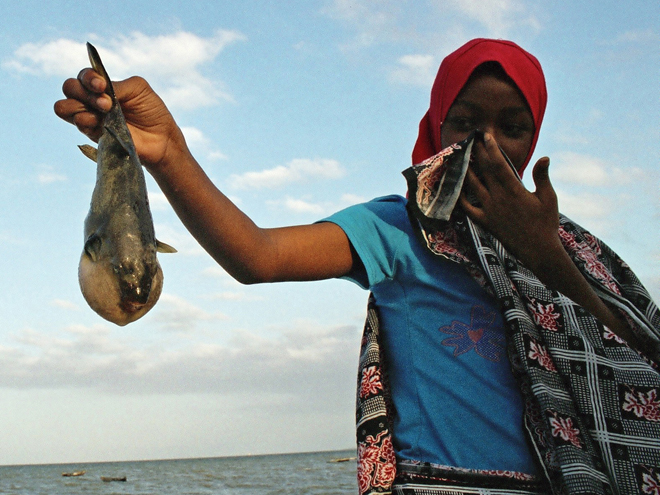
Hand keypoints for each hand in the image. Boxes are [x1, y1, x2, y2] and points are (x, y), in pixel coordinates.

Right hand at [54, 69, 186, 170]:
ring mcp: (91, 117)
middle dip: (84, 91)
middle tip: (106, 102)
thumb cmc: (151, 111)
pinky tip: (101, 123)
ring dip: (80, 106)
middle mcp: (92, 100)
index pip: (83, 76)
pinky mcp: (93, 134)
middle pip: (69, 88)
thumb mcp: (138, 88)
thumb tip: (99, 91)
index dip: (88, 78)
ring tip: (104, 111)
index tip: (102, 85)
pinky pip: (77, 123)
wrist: (161, 137)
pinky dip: (86, 120)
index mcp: (103, 86)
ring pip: (64, 107)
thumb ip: (116, 85)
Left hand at [459, 132, 560, 271]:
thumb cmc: (546, 223)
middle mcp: (498, 198)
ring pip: (473, 186)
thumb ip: (542, 177)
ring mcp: (490, 210)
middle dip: (477, 154)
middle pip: (483, 171)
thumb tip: (544, 157)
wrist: (538, 250)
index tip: (486, 136)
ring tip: (461, 159)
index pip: (499, 164)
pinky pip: (468, 208)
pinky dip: (460, 197)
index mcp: (514, 189)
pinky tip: (457, 187)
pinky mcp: (485, 222)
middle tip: (471, 141)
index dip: (491, 148)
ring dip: (466, 171)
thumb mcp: (548, 198)